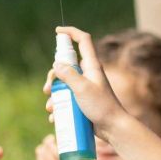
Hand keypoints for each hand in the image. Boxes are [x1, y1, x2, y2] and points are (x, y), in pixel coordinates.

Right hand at [44, 26, 126, 144]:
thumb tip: (56, 65)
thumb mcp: (82, 88)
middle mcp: (88, 74)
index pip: (83, 40)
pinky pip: (66, 99)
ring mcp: (85, 88)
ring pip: (63, 84)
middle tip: (47, 89)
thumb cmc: (101, 106)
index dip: (71, 32)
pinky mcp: (82, 101)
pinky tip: (54, 116)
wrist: (113, 128)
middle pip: (66, 65)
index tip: (57, 31)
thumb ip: (68, 74)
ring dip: (53, 94)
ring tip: (51, 108)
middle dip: (53, 76)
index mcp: (91, 66)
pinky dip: (59, 106)